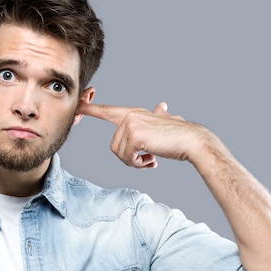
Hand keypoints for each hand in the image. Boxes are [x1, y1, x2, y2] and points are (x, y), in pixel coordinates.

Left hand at [78, 101, 205, 168]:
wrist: (192, 141)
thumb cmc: (179, 134)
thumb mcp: (166, 122)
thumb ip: (159, 115)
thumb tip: (161, 106)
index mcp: (133, 113)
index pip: (107, 110)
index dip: (90, 109)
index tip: (77, 106)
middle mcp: (130, 116)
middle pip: (114, 146)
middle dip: (128, 158)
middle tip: (146, 158)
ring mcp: (131, 125)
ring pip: (119, 153)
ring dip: (134, 162)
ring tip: (150, 158)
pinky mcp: (135, 136)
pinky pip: (127, 158)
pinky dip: (138, 164)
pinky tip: (151, 160)